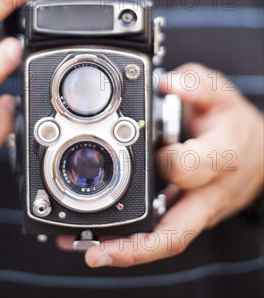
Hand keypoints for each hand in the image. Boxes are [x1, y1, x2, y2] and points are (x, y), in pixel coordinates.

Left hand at [58, 63, 263, 266]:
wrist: (258, 153)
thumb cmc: (236, 125)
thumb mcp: (221, 93)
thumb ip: (196, 83)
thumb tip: (168, 82)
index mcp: (219, 158)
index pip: (187, 169)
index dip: (163, 162)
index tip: (143, 149)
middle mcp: (208, 194)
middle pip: (175, 234)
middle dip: (135, 247)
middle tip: (97, 251)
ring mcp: (199, 212)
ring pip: (165, 240)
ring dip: (127, 250)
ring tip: (87, 249)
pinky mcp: (189, 217)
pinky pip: (162, 232)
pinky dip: (133, 241)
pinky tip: (104, 239)